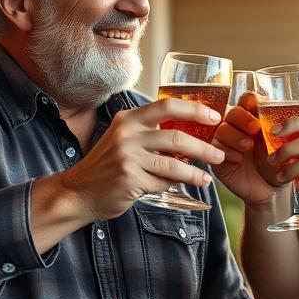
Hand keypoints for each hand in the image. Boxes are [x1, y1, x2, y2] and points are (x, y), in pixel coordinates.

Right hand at [59, 98, 224, 221]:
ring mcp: (128, 157)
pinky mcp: (130, 179)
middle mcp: (127, 134)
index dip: (195, 110)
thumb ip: (150, 133)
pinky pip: (162, 182)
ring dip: (195, 172)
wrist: (78, 192)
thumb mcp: (124, 139)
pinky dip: (174, 185)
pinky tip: (181, 186)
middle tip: (220, 154)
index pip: (167, 106)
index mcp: (129, 119)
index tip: (214, 117)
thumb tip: (188, 133)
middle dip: (204, 147)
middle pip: (176, 136)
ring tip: (207, 177)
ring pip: (173, 164)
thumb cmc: (107, 166)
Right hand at [211, 92, 285, 205]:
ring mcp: (225, 142)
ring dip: (235, 136)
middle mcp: (237, 127)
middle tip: (255, 128)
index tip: (256, 105)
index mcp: (253, 118)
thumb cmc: (279, 164)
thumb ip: (278, 125)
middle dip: (242, 118)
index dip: (250, 100)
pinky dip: (227, 152)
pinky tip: (238, 160)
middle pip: (232, 111)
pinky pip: (215, 148)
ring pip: (222, 129)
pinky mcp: (217, 158)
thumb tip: (278, 108)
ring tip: (248, 146)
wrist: (273, 190)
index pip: (247, 100)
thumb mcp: (282, 143)